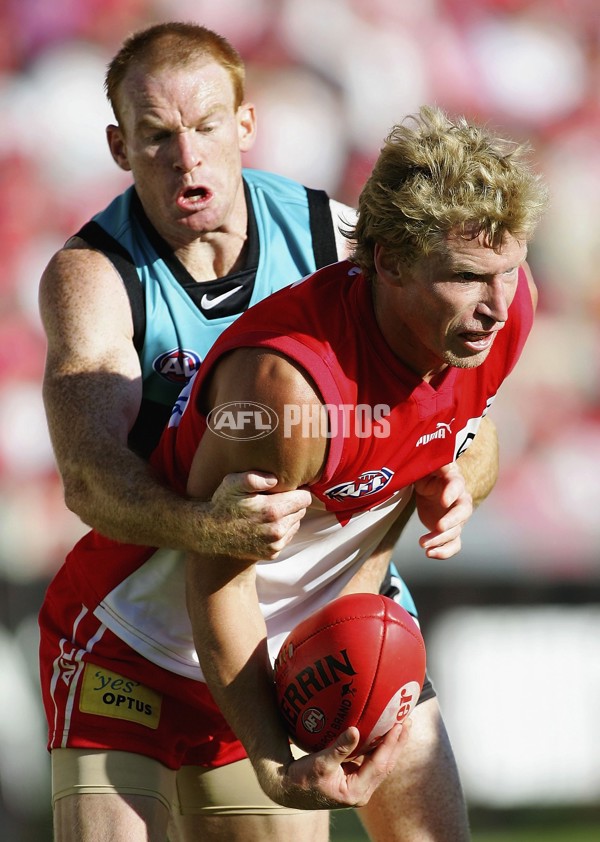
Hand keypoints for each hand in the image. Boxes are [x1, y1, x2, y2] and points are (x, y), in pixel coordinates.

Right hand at [208, 471, 310, 559]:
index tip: (287, 488)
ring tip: (269, 511)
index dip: (298, 490)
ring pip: (296, 524)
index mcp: (272, 510)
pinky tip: (265, 524)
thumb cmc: (223, 504)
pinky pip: (287, 537)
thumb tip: (275, 479)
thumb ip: (254, 478)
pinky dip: (281, 530)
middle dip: (293, 503)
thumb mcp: (232, 484)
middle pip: (302, 510)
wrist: (210, 534)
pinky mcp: (272, 553)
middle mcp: (277, 530)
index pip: (305, 498)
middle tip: (276, 498)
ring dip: (288, 517)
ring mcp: (275, 544)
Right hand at [263, 723, 408, 809]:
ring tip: (401, 724)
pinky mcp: (355, 779)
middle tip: (407, 719)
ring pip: (382, 764)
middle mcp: (362, 791)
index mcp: (356, 791)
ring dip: (392, 744)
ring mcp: (360, 786)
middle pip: (386, 765)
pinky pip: (374, 762)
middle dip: (398, 743)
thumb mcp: (320, 762)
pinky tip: (384, 733)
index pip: (379, 764)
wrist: (290, 789)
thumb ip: (339, 748)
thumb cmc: (303, 778)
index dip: (390, 744)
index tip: (398, 725)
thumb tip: (356, 730)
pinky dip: (381, 747)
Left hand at [413, 462, 472, 558]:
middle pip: (462, 512)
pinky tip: (430, 554)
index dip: (452, 492)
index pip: (457, 485)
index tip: (443, 500)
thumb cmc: (428, 471)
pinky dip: (444, 552)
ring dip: (441, 539)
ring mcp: (455, 517)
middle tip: (438, 527)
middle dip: (452, 520)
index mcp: (453, 480)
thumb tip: (434, 455)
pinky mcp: (449, 530)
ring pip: (455, 531)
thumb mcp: (427, 464)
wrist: (428, 484)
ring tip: (423, 543)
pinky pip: (453, 544)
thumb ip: (433, 462)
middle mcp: (459, 500)